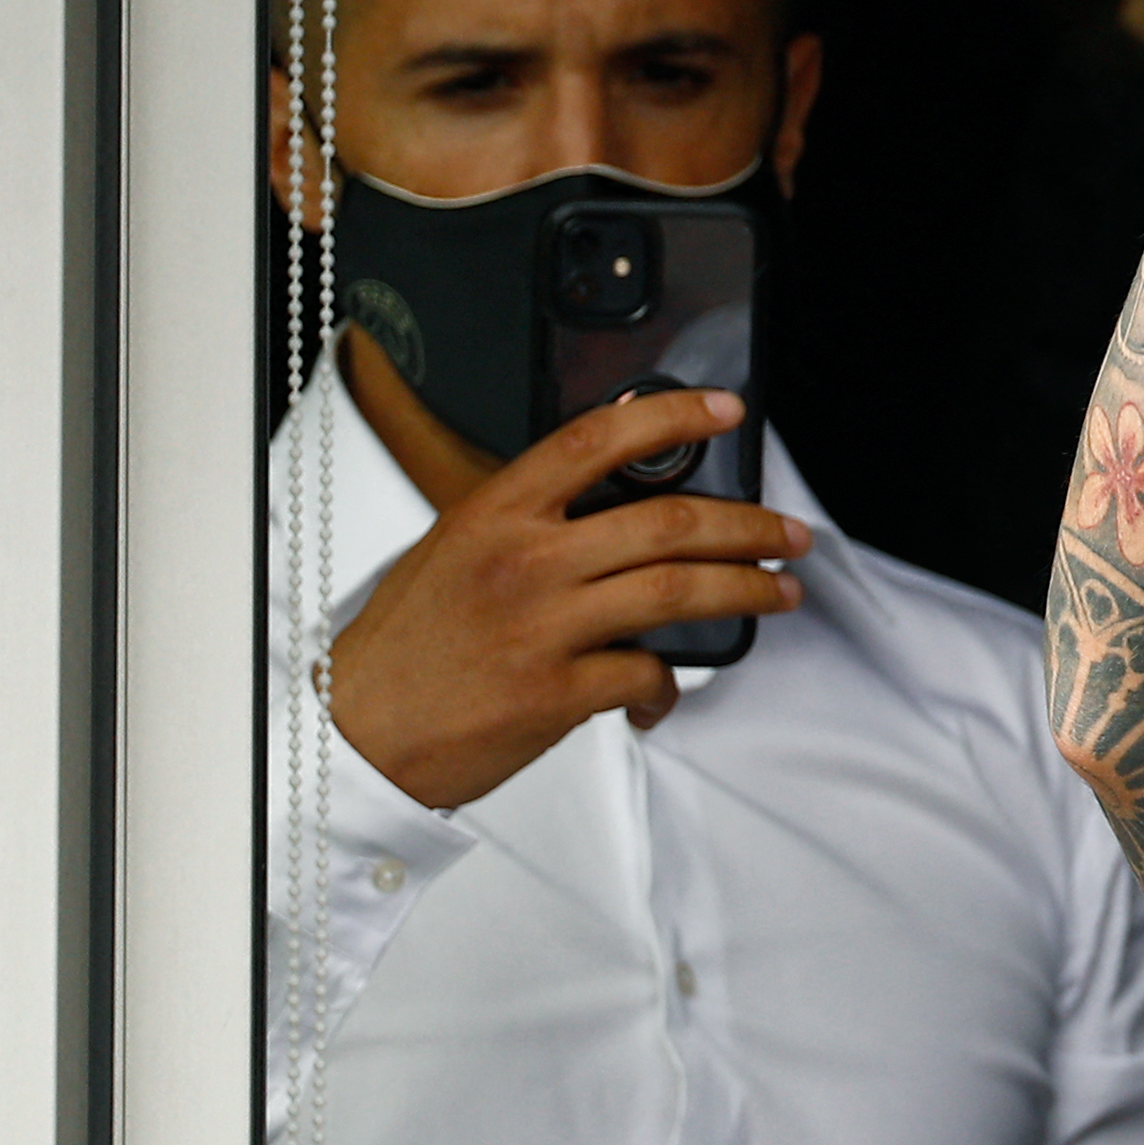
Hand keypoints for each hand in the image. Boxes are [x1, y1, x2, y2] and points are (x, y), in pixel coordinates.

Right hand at [330, 387, 810, 810]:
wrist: (354, 733)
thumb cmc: (403, 646)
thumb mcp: (450, 552)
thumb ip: (522, 523)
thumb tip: (598, 499)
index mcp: (494, 513)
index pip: (594, 439)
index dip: (671, 416)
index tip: (726, 411)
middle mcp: (524, 560)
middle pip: (667, 522)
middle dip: (748, 526)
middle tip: (790, 534)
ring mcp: (543, 625)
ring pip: (677, 591)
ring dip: (746, 591)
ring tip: (780, 592)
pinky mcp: (557, 692)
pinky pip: (646, 674)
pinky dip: (666, 685)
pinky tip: (659, 692)